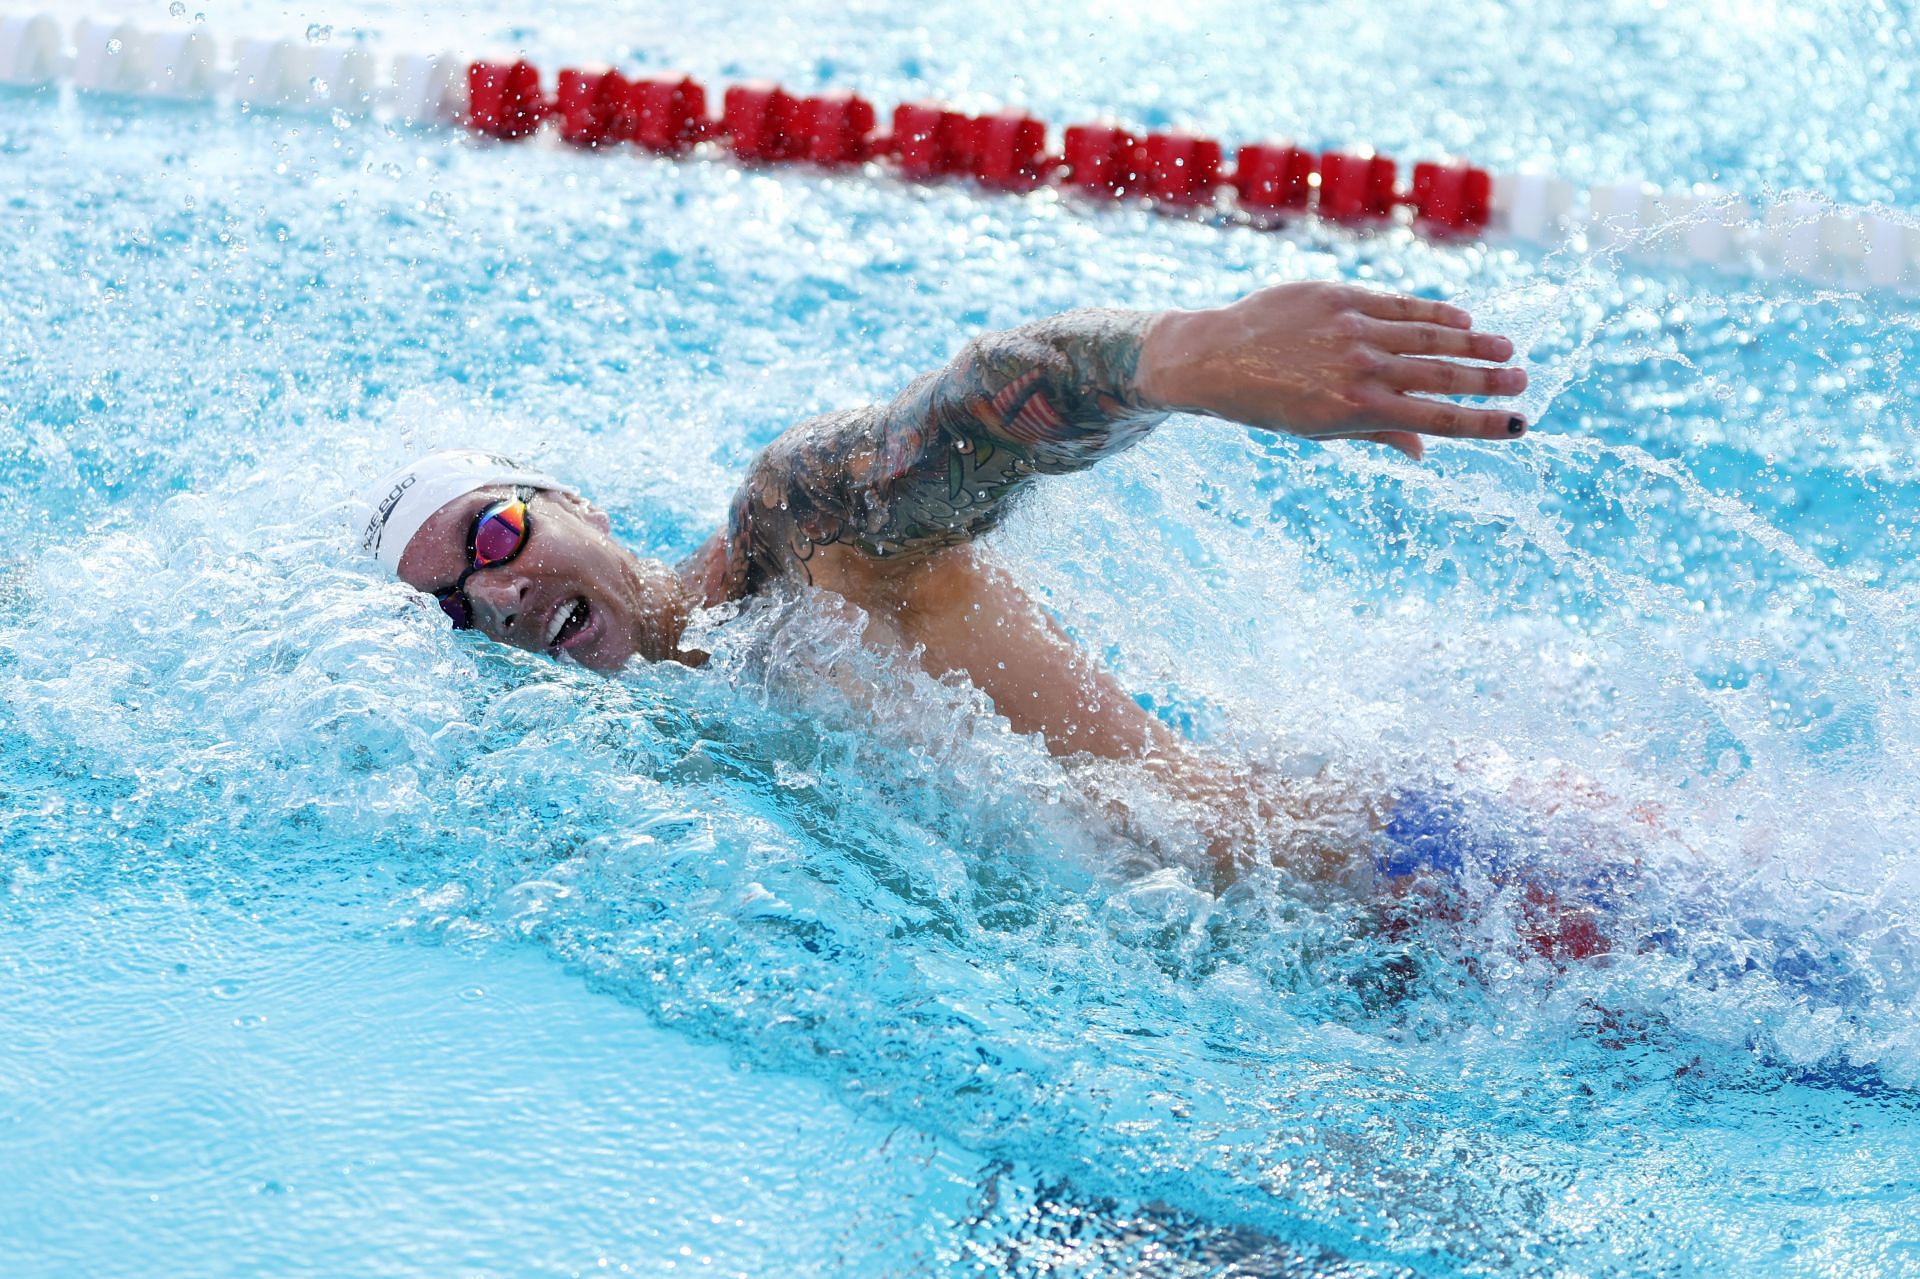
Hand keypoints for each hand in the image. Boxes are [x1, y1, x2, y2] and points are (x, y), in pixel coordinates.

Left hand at [1136, 282, 1528, 460]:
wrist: (1213, 358)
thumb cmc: (1265, 402)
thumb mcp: (1317, 430)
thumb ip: (1375, 435)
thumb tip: (1424, 453)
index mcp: (1356, 410)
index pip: (1435, 419)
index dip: (1482, 423)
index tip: (1518, 425)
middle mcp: (1360, 368)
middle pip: (1442, 373)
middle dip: (1489, 379)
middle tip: (1524, 380)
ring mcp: (1352, 328)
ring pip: (1428, 334)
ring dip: (1474, 342)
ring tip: (1506, 349)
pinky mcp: (1339, 295)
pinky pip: (1400, 303)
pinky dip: (1435, 311)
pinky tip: (1463, 319)